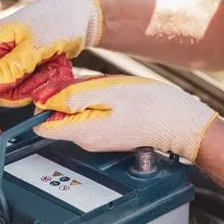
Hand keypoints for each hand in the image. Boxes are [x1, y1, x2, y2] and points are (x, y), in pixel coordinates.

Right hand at [0, 0, 102, 139]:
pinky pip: (32, 86)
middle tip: (40, 75)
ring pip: (18, 90)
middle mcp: (3, 52)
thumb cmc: (60, 18)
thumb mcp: (35, 44)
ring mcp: (17, 60)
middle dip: (21, 90)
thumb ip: (11, 67)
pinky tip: (54, 66)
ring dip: (37, 84)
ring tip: (51, 65)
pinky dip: (45, 81)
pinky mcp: (29, 67)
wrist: (83, 14)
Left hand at [32, 75, 217, 161]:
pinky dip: (96, 100)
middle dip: (66, 95)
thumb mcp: (109, 92)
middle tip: (90, 83)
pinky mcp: (106, 132)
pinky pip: (90, 113)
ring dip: (83, 96)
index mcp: (82, 132)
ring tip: (107, 89)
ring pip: (74, 112)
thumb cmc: (152, 106)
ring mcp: (96, 138)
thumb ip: (73, 97)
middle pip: (58, 115)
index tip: (55, 87)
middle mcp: (85, 140)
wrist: (180, 123)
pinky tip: (114, 95)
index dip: (43, 103)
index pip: (42, 125)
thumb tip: (45, 100)